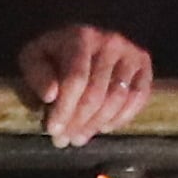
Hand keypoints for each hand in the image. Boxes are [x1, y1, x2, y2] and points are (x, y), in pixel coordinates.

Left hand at [16, 23, 153, 148]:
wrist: (81, 43)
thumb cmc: (54, 55)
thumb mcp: (33, 58)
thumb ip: (36, 74)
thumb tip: (51, 95)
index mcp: (80, 36)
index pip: (76, 79)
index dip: (64, 108)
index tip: (53, 130)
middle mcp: (110, 41)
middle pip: (97, 92)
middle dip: (78, 121)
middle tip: (65, 140)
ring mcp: (131, 52)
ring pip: (118, 98)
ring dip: (97, 124)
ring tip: (80, 138)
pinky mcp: (144, 64)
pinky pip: (138, 97)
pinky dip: (122, 117)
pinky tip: (103, 127)